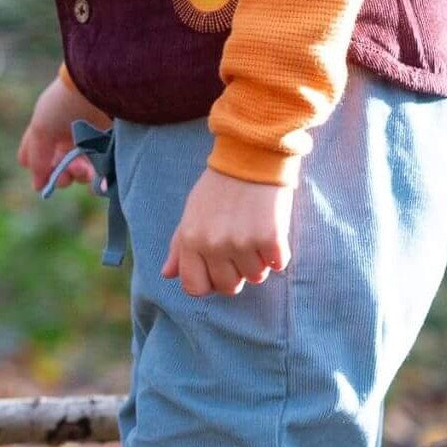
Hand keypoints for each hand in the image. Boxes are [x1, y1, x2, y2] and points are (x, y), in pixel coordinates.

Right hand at [17, 71, 111, 192]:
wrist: (103, 90)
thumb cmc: (65, 104)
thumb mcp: (41, 129)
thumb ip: (37, 159)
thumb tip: (38, 186)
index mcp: (50, 128)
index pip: (37, 154)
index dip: (38, 167)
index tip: (43, 173)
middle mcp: (70, 135)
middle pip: (60, 168)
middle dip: (61, 175)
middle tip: (66, 175)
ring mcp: (93, 143)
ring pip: (82, 172)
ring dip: (79, 176)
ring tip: (84, 170)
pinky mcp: (112, 148)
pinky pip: (103, 172)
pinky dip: (98, 180)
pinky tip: (96, 178)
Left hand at [162, 167, 291, 296]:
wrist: (250, 159)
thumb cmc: (218, 188)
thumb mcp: (191, 213)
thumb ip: (179, 246)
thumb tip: (167, 275)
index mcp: (190, 240)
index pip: (195, 288)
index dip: (209, 284)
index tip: (218, 270)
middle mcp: (214, 245)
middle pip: (229, 287)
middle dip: (237, 274)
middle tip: (240, 249)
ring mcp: (242, 243)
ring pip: (256, 277)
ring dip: (259, 261)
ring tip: (254, 233)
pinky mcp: (270, 238)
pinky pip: (278, 265)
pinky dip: (278, 254)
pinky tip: (271, 232)